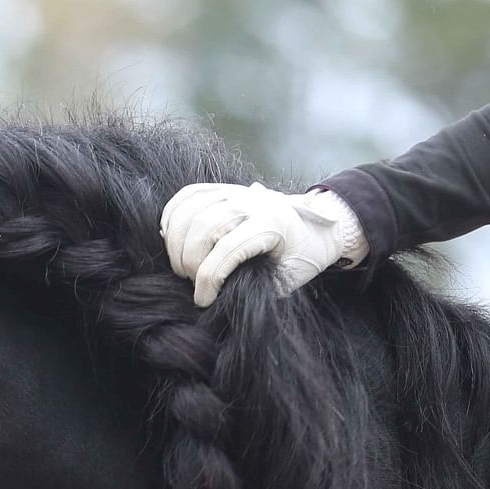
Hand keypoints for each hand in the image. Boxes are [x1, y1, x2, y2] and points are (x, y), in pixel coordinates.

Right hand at [160, 184, 367, 305]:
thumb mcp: (290, 278)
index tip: (202, 300)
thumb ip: (259, 287)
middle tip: (192, 283)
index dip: (207, 280)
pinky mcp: (224, 188)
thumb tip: (222, 298)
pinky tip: (171, 239)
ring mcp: (235, 191)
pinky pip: (188, 195)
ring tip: (183, 266)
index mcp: (271, 224)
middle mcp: (251, 202)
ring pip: (190, 212)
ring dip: (177, 243)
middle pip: (203, 229)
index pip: (226, 251)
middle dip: (189, 263)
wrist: (317, 225)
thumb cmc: (304, 256)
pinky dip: (173, 216)